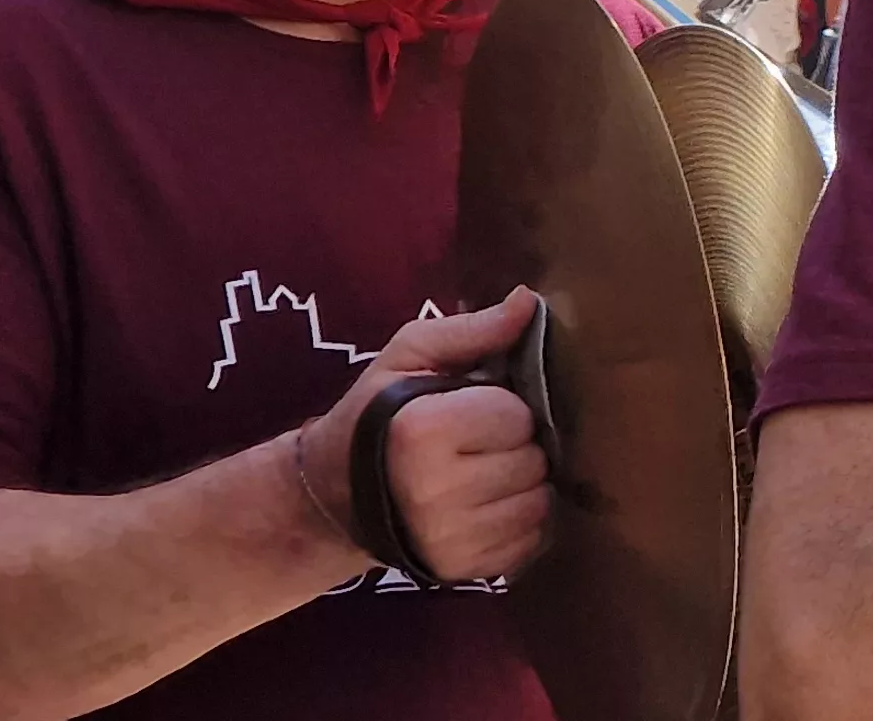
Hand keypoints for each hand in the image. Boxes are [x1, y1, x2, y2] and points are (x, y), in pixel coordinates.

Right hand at [296, 290, 553, 582]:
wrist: (334, 495)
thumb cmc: (377, 415)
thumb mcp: (409, 358)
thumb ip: (472, 330)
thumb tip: (531, 301)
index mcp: (423, 431)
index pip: (517, 415)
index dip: (501, 410)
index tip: (470, 412)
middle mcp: (435, 492)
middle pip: (532, 461)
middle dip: (514, 448)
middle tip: (476, 447)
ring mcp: (448, 539)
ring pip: (538, 503)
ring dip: (521, 487)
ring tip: (480, 476)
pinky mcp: (460, 571)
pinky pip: (530, 542)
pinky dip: (518, 523)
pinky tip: (483, 509)